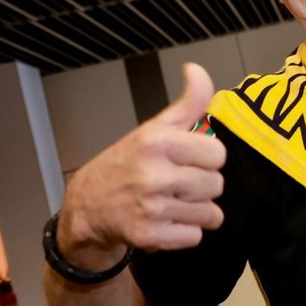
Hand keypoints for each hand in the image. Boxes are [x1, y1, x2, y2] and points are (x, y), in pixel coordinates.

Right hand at [59, 63, 226, 269]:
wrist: (87, 206)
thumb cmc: (125, 164)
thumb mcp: (154, 128)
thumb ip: (187, 103)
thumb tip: (196, 69)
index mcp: (157, 142)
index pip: (218, 154)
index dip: (207, 159)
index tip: (190, 160)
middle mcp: (153, 174)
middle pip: (216, 185)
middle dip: (202, 186)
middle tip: (177, 184)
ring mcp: (151, 207)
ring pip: (210, 213)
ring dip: (196, 211)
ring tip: (172, 202)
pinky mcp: (149, 236)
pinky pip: (194, 237)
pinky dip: (185, 233)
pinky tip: (166, 221)